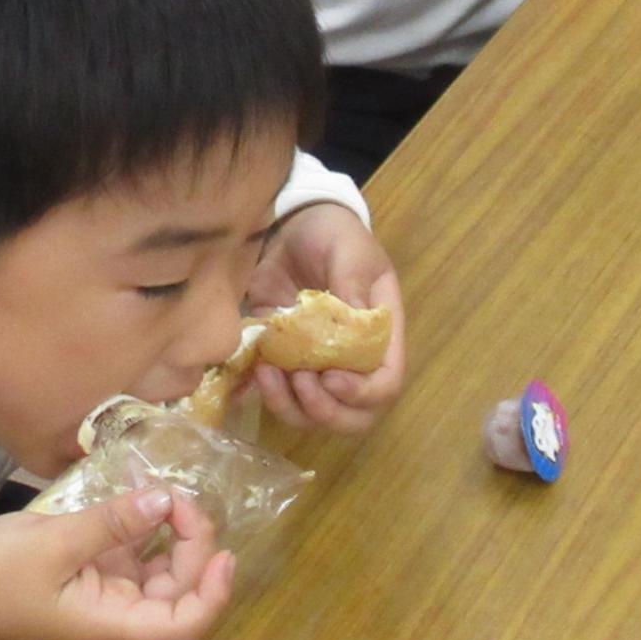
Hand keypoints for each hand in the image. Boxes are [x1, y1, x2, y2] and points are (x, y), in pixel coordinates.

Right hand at [0, 488, 233, 639]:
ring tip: (161, 486)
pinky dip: (139, 521)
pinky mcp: (88, 571)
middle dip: (190, 543)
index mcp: (112, 623)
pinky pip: (129, 550)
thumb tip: (163, 501)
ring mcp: (103, 593)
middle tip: (176, 494)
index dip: (213, 594)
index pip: (183, 625)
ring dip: (168, 530)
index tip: (223, 552)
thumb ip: (112, 523)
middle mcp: (116, 613)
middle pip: (178, 589)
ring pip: (158, 567)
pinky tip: (136, 485)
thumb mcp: (53, 542)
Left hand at [246, 203, 405, 433]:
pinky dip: (264, 394)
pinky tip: (254, 370)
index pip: (386, 383)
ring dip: (289, 405)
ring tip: (269, 371)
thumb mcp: (349, 251)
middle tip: (300, 380)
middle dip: (325, 411)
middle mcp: (352, 359)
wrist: (292, 224)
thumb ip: (351, 285)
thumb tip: (352, 324)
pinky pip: (277, 395)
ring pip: (311, 414)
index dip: (362, 394)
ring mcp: (315, 363)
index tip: (331, 378)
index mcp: (380, 334)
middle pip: (353, 415)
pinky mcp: (281, 359)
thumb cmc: (332, 234)